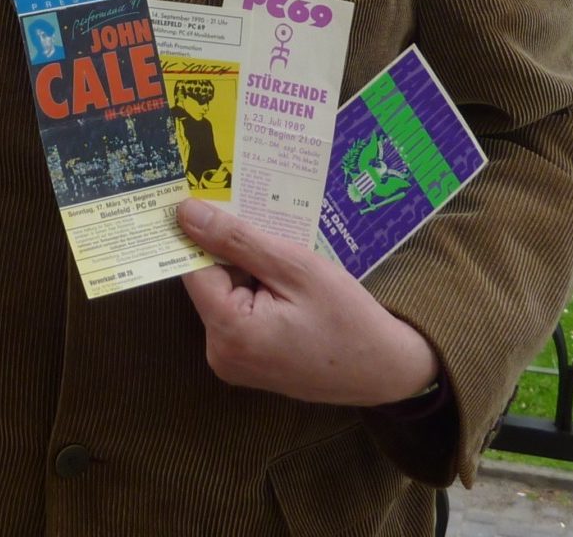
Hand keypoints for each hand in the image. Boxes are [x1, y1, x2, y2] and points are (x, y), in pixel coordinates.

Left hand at [178, 198, 438, 405]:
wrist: (386, 369)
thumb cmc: (348, 318)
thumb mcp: (295, 267)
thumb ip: (237, 240)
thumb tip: (185, 213)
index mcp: (229, 333)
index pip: (192, 268)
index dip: (204, 233)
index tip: (217, 202)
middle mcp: (220, 354)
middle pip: (207, 280)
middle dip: (233, 250)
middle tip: (268, 229)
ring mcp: (232, 362)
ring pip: (223, 292)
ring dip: (247, 268)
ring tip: (286, 258)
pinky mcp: (246, 361)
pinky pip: (237, 311)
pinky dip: (255, 289)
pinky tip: (287, 282)